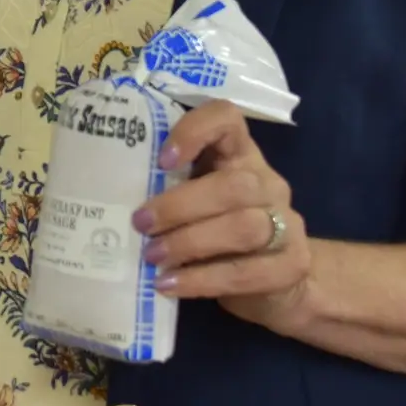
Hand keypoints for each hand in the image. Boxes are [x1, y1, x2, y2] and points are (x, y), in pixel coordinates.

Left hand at [135, 100, 313, 334]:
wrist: (280, 286)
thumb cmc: (220, 234)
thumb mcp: (198, 203)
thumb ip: (171, 191)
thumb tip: (114, 200)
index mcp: (241, 155)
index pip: (228, 119)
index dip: (196, 131)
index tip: (162, 159)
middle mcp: (268, 183)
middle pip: (234, 185)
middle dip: (180, 206)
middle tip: (140, 224)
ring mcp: (287, 224)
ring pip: (244, 227)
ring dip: (190, 243)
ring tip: (152, 257)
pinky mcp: (291, 265)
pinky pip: (247, 272)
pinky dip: (202, 279)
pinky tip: (170, 285)